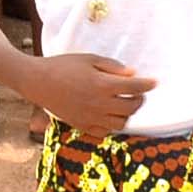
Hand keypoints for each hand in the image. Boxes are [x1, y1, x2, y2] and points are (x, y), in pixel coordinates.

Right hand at [27, 51, 153, 137]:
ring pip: (121, 123)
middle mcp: (99, 104)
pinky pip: (105, 132)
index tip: (154, 82)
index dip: (148, 84)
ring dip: (126, 114)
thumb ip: (112, 67)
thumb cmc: (63, 66)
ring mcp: (91, 117)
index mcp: (102, 84)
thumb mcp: (89, 59)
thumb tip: (132, 73)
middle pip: (131, 107)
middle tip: (136, 92)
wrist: (38, 82)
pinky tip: (108, 115)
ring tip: (123, 104)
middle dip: (139, 100)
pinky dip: (111, 125)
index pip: (135, 87)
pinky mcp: (82, 126)